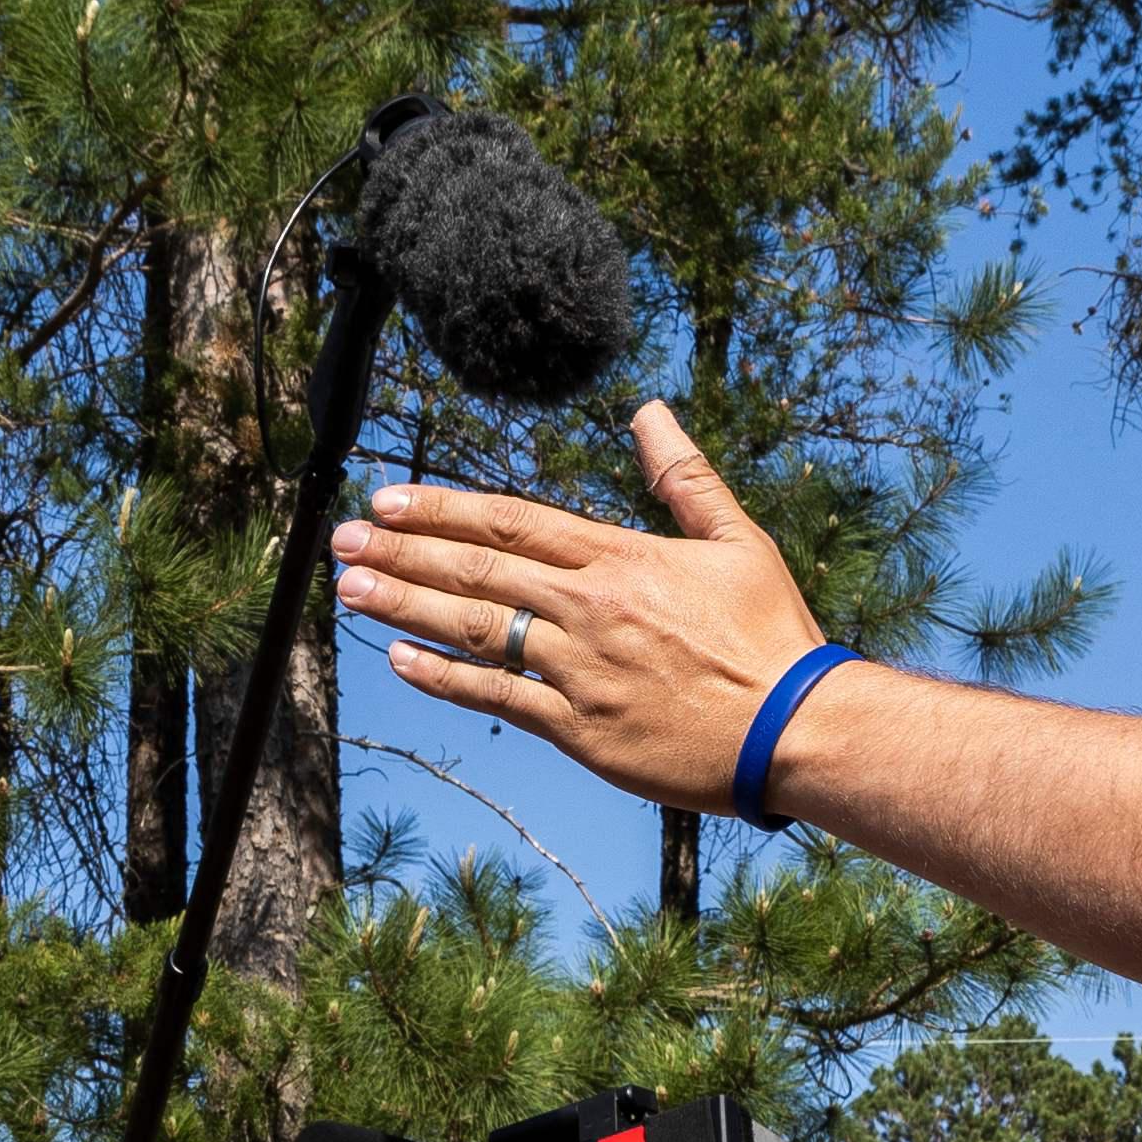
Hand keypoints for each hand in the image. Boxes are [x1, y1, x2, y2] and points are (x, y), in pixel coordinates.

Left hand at [331, 405, 833, 810]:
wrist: (798, 729)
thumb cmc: (774, 638)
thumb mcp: (740, 541)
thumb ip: (685, 477)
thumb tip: (649, 411)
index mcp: (622, 558)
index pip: (513, 521)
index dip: (442, 506)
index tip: (388, 497)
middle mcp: (590, 607)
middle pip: (478, 567)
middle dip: (403, 549)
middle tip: (343, 538)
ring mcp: (581, 670)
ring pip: (475, 627)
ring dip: (405, 603)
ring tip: (351, 588)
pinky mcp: (582, 730)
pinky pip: (498, 697)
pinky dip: (444, 676)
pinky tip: (399, 658)